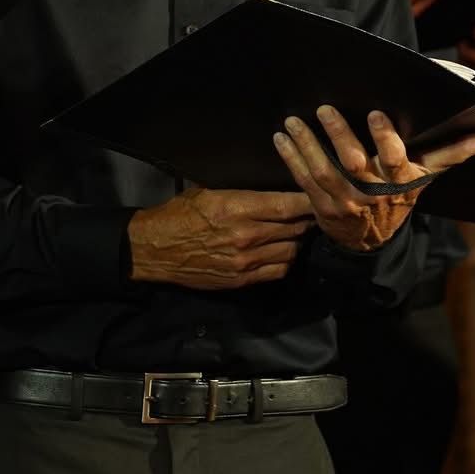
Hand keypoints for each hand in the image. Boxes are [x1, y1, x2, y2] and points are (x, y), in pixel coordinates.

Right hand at [127, 187, 313, 289]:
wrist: (156, 249)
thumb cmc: (179, 215)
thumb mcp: (208, 194)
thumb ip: (241, 196)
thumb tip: (269, 195)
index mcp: (236, 208)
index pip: (286, 205)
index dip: (307, 201)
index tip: (318, 195)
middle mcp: (245, 235)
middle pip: (294, 228)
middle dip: (307, 220)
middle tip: (314, 213)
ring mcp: (245, 260)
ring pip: (291, 251)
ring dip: (298, 241)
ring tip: (298, 232)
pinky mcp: (242, 279)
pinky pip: (278, 271)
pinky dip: (285, 261)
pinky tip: (282, 252)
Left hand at [274, 105, 474, 250]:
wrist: (372, 243)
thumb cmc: (399, 199)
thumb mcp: (426, 179)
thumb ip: (452, 155)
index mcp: (400, 183)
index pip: (395, 159)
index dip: (385, 139)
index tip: (375, 115)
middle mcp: (373, 193)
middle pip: (355, 162)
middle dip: (339, 135)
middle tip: (324, 109)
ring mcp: (345, 202)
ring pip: (323, 170)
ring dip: (307, 143)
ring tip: (293, 120)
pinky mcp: (322, 208)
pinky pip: (304, 181)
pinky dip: (291, 159)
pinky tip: (281, 139)